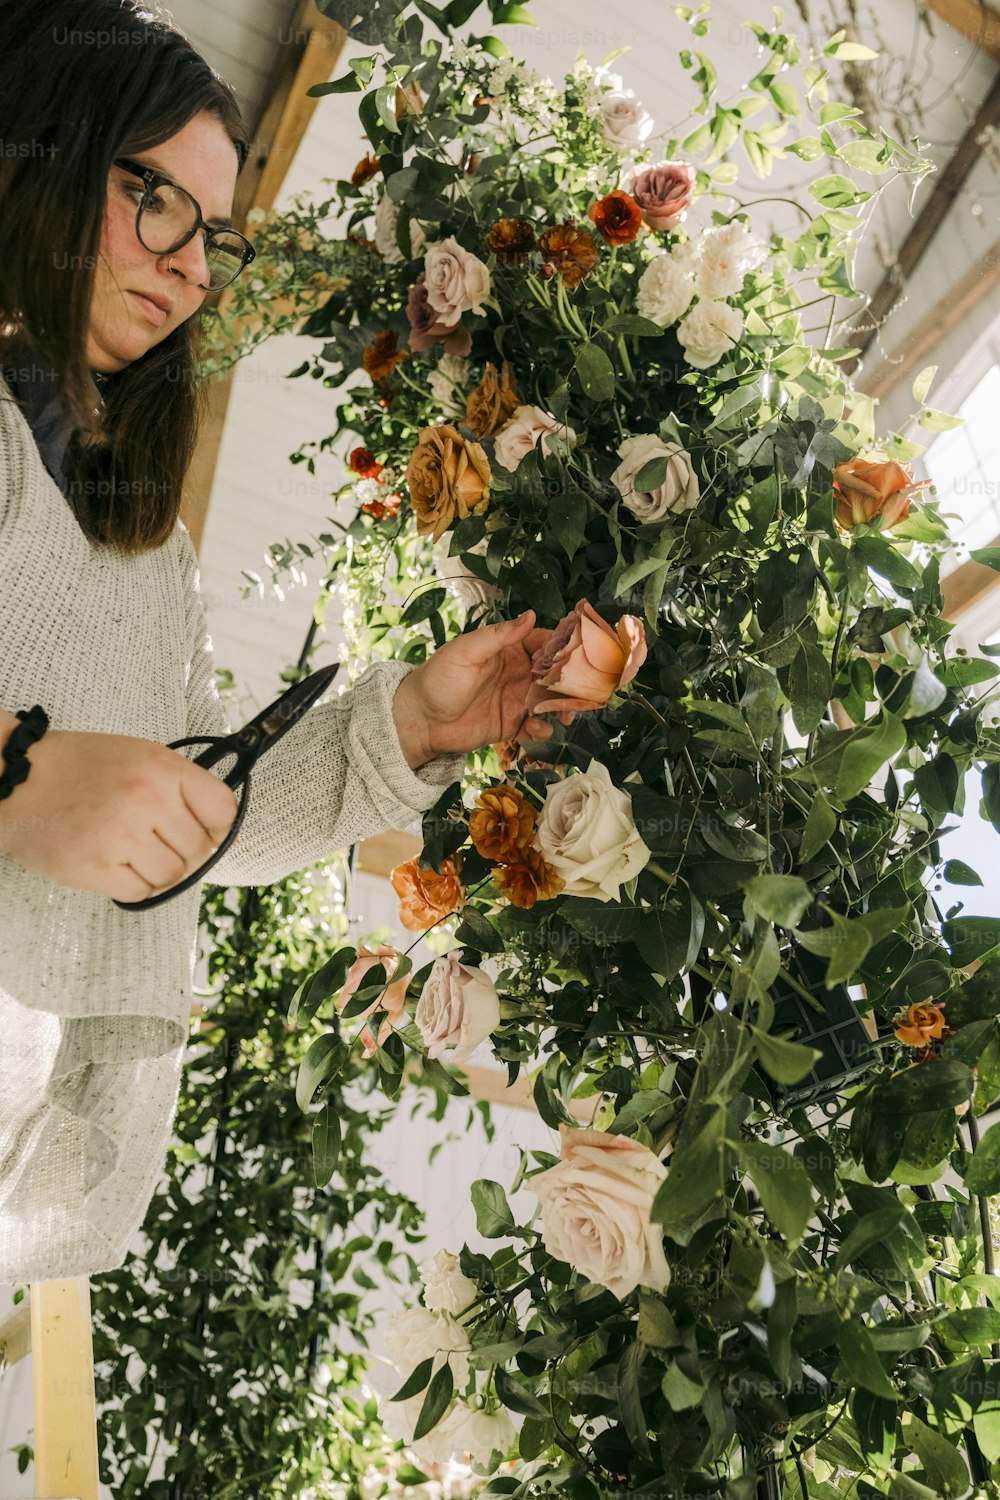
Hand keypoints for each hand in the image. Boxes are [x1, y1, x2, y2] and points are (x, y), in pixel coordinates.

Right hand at [0, 715, 237, 901]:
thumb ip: (184, 789)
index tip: (205, 831)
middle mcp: (146, 799)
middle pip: (198, 849)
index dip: (218, 828)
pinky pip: (140, 893)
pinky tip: (113, 862)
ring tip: (130, 850)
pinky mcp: (93, 867)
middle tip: (153, 840)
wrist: (17, 778)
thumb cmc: (82, 768)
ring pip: (172, 876)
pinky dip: (131, 884)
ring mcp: (119, 835)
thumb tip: (225, 834)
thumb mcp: (141, 758)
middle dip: (182, 851)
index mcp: (163, 768)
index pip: (223, 810)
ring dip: (156, 871)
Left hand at [391, 610, 570, 767]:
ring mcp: (516, 699)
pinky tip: (536, 729)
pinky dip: (543, 729)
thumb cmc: (438, 679)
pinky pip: (537, 726)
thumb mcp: (466, 652)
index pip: (544, 643)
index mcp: (507, 650)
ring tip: (564, 716)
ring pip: (551, 701)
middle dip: (570, 682)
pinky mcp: (512, 724)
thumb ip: (498, 636)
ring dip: (562, 707)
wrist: (420, 720)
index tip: (582, 653)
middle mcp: (517, 673)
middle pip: (554, 674)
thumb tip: (531, 615)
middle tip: (582, 691)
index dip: (564, 647)